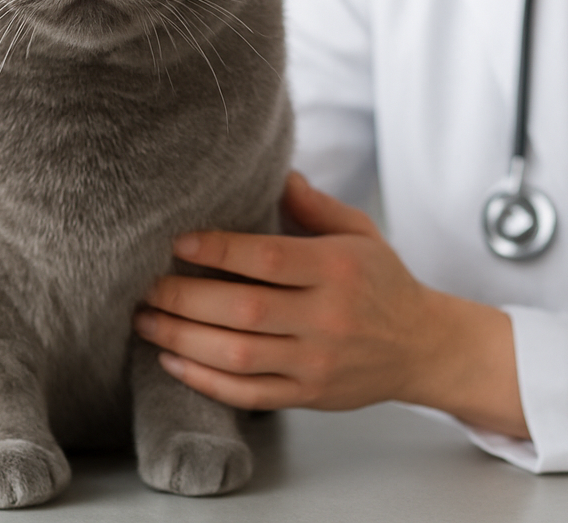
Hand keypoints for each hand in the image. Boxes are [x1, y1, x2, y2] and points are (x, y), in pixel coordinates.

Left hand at [136, 172, 528, 436]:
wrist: (422, 346)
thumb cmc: (382, 281)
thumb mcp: (359, 232)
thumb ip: (313, 205)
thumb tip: (274, 172)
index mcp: (337, 269)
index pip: (267, 259)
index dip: (217, 250)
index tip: (177, 242)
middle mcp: (326, 317)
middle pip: (243, 310)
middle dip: (184, 297)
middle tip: (145, 286)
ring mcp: (316, 362)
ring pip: (238, 356)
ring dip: (183, 339)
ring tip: (146, 321)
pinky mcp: (308, 395)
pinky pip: (248, 394)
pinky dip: (205, 382)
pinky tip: (173, 362)